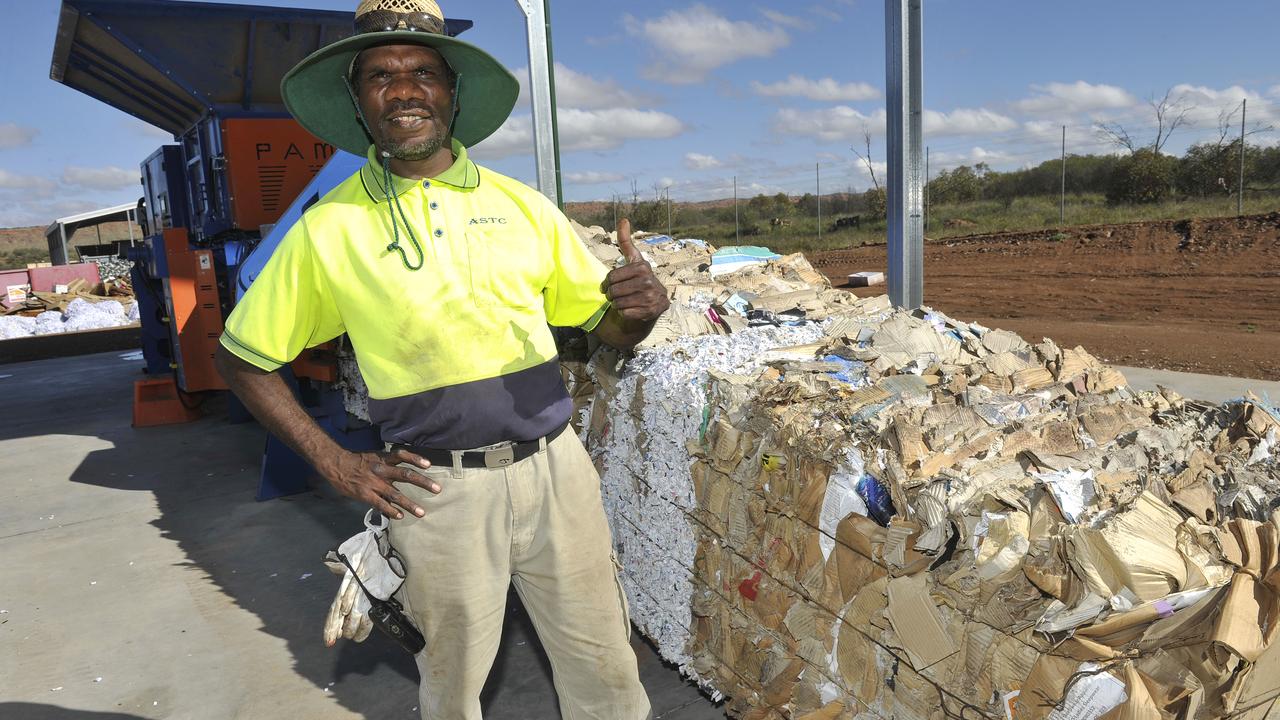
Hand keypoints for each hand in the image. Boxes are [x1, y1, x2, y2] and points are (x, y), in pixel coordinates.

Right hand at [322, 448, 438, 518]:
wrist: (336, 465)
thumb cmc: (357, 461)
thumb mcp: (374, 456)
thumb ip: (388, 462)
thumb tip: (404, 468)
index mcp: (384, 458)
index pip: (402, 455)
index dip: (416, 459)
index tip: (429, 464)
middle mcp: (382, 470)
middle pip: (405, 475)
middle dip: (423, 482)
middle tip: (437, 489)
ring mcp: (374, 483)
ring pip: (395, 494)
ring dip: (410, 504)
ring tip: (422, 512)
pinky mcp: (366, 495)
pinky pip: (381, 504)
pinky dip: (392, 511)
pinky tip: (401, 516)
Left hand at [604, 218, 669, 321]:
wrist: (654, 303)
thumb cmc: (639, 279)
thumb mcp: (634, 260)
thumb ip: (626, 241)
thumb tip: (623, 219)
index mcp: (642, 266)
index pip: (610, 277)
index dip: (606, 283)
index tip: (609, 284)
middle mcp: (649, 281)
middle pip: (613, 291)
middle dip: (611, 295)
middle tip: (616, 295)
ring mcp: (650, 297)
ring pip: (617, 303)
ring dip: (617, 304)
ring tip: (624, 301)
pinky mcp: (649, 312)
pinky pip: (624, 313)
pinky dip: (624, 313)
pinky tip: (632, 309)